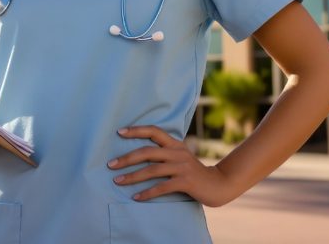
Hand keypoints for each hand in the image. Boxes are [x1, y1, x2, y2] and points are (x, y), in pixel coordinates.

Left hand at [108, 125, 237, 206]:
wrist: (218, 184)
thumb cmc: (194, 172)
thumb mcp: (180, 157)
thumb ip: (165, 153)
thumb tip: (140, 154)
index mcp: (175, 144)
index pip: (154, 131)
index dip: (136, 130)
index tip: (119, 132)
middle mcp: (178, 152)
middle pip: (148, 152)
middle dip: (127, 158)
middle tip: (111, 164)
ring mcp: (182, 167)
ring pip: (152, 170)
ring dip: (132, 176)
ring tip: (117, 181)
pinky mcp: (185, 182)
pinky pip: (162, 187)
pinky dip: (147, 192)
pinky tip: (136, 197)